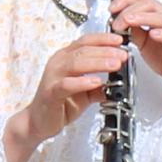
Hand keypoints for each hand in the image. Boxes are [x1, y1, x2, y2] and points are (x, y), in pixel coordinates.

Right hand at [15, 29, 126, 161]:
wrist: (39, 122)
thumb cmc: (60, 103)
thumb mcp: (85, 93)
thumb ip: (100, 87)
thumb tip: (119, 83)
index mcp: (66, 58)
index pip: (85, 42)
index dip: (103, 39)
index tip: (120, 41)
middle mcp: (58, 63)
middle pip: (83, 50)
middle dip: (106, 51)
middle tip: (123, 55)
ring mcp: (53, 76)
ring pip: (76, 63)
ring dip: (98, 63)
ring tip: (115, 65)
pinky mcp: (51, 92)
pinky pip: (67, 84)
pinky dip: (82, 82)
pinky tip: (96, 82)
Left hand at [110, 0, 161, 111]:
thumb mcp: (143, 42)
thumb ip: (133, 30)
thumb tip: (120, 21)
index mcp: (158, 15)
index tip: (111, 9)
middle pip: (148, 3)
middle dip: (128, 11)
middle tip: (116, 23)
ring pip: (160, 16)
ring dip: (141, 18)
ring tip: (128, 22)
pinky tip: (153, 35)